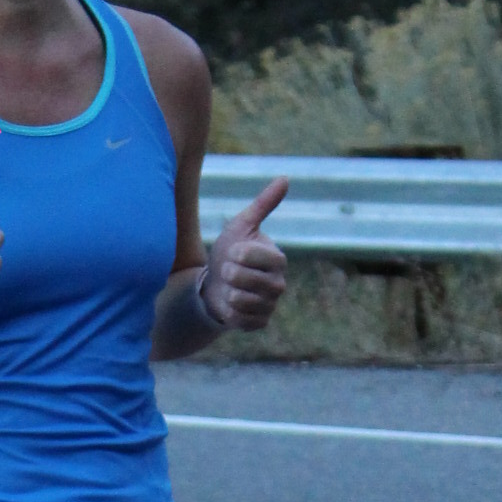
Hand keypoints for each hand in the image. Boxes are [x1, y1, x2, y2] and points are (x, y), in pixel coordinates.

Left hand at [195, 176, 288, 332]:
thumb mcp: (242, 225)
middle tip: (230, 271)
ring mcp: (271, 305)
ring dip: (227, 292)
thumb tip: (285, 178)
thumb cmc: (230, 251)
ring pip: (241, 300)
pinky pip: (240, 319)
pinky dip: (229, 311)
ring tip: (230, 287)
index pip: (251, 256)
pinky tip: (232, 304)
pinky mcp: (260, 323)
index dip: (235, 253)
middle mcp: (280, 283)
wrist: (216, 284)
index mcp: (278, 259)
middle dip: (228, 273)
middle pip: (243, 278)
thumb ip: (264, 204)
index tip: (234, 252)